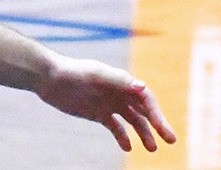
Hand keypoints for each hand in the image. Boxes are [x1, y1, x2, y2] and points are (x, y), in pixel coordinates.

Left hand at [36, 54, 176, 152]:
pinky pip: (115, 127)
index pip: (146, 99)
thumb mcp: (95, 75)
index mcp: (122, 82)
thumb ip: (118, 80)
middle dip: (158, 125)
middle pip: (144, 110)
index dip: (157, 114)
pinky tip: (128, 147)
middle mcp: (119, 92)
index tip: (164, 130)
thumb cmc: (73, 72)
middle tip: (171, 141)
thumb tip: (143, 88)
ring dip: (144, 133)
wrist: (49, 78)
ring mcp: (109, 103)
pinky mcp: (98, 113)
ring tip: (152, 149)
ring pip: (133, 121)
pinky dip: (123, 137)